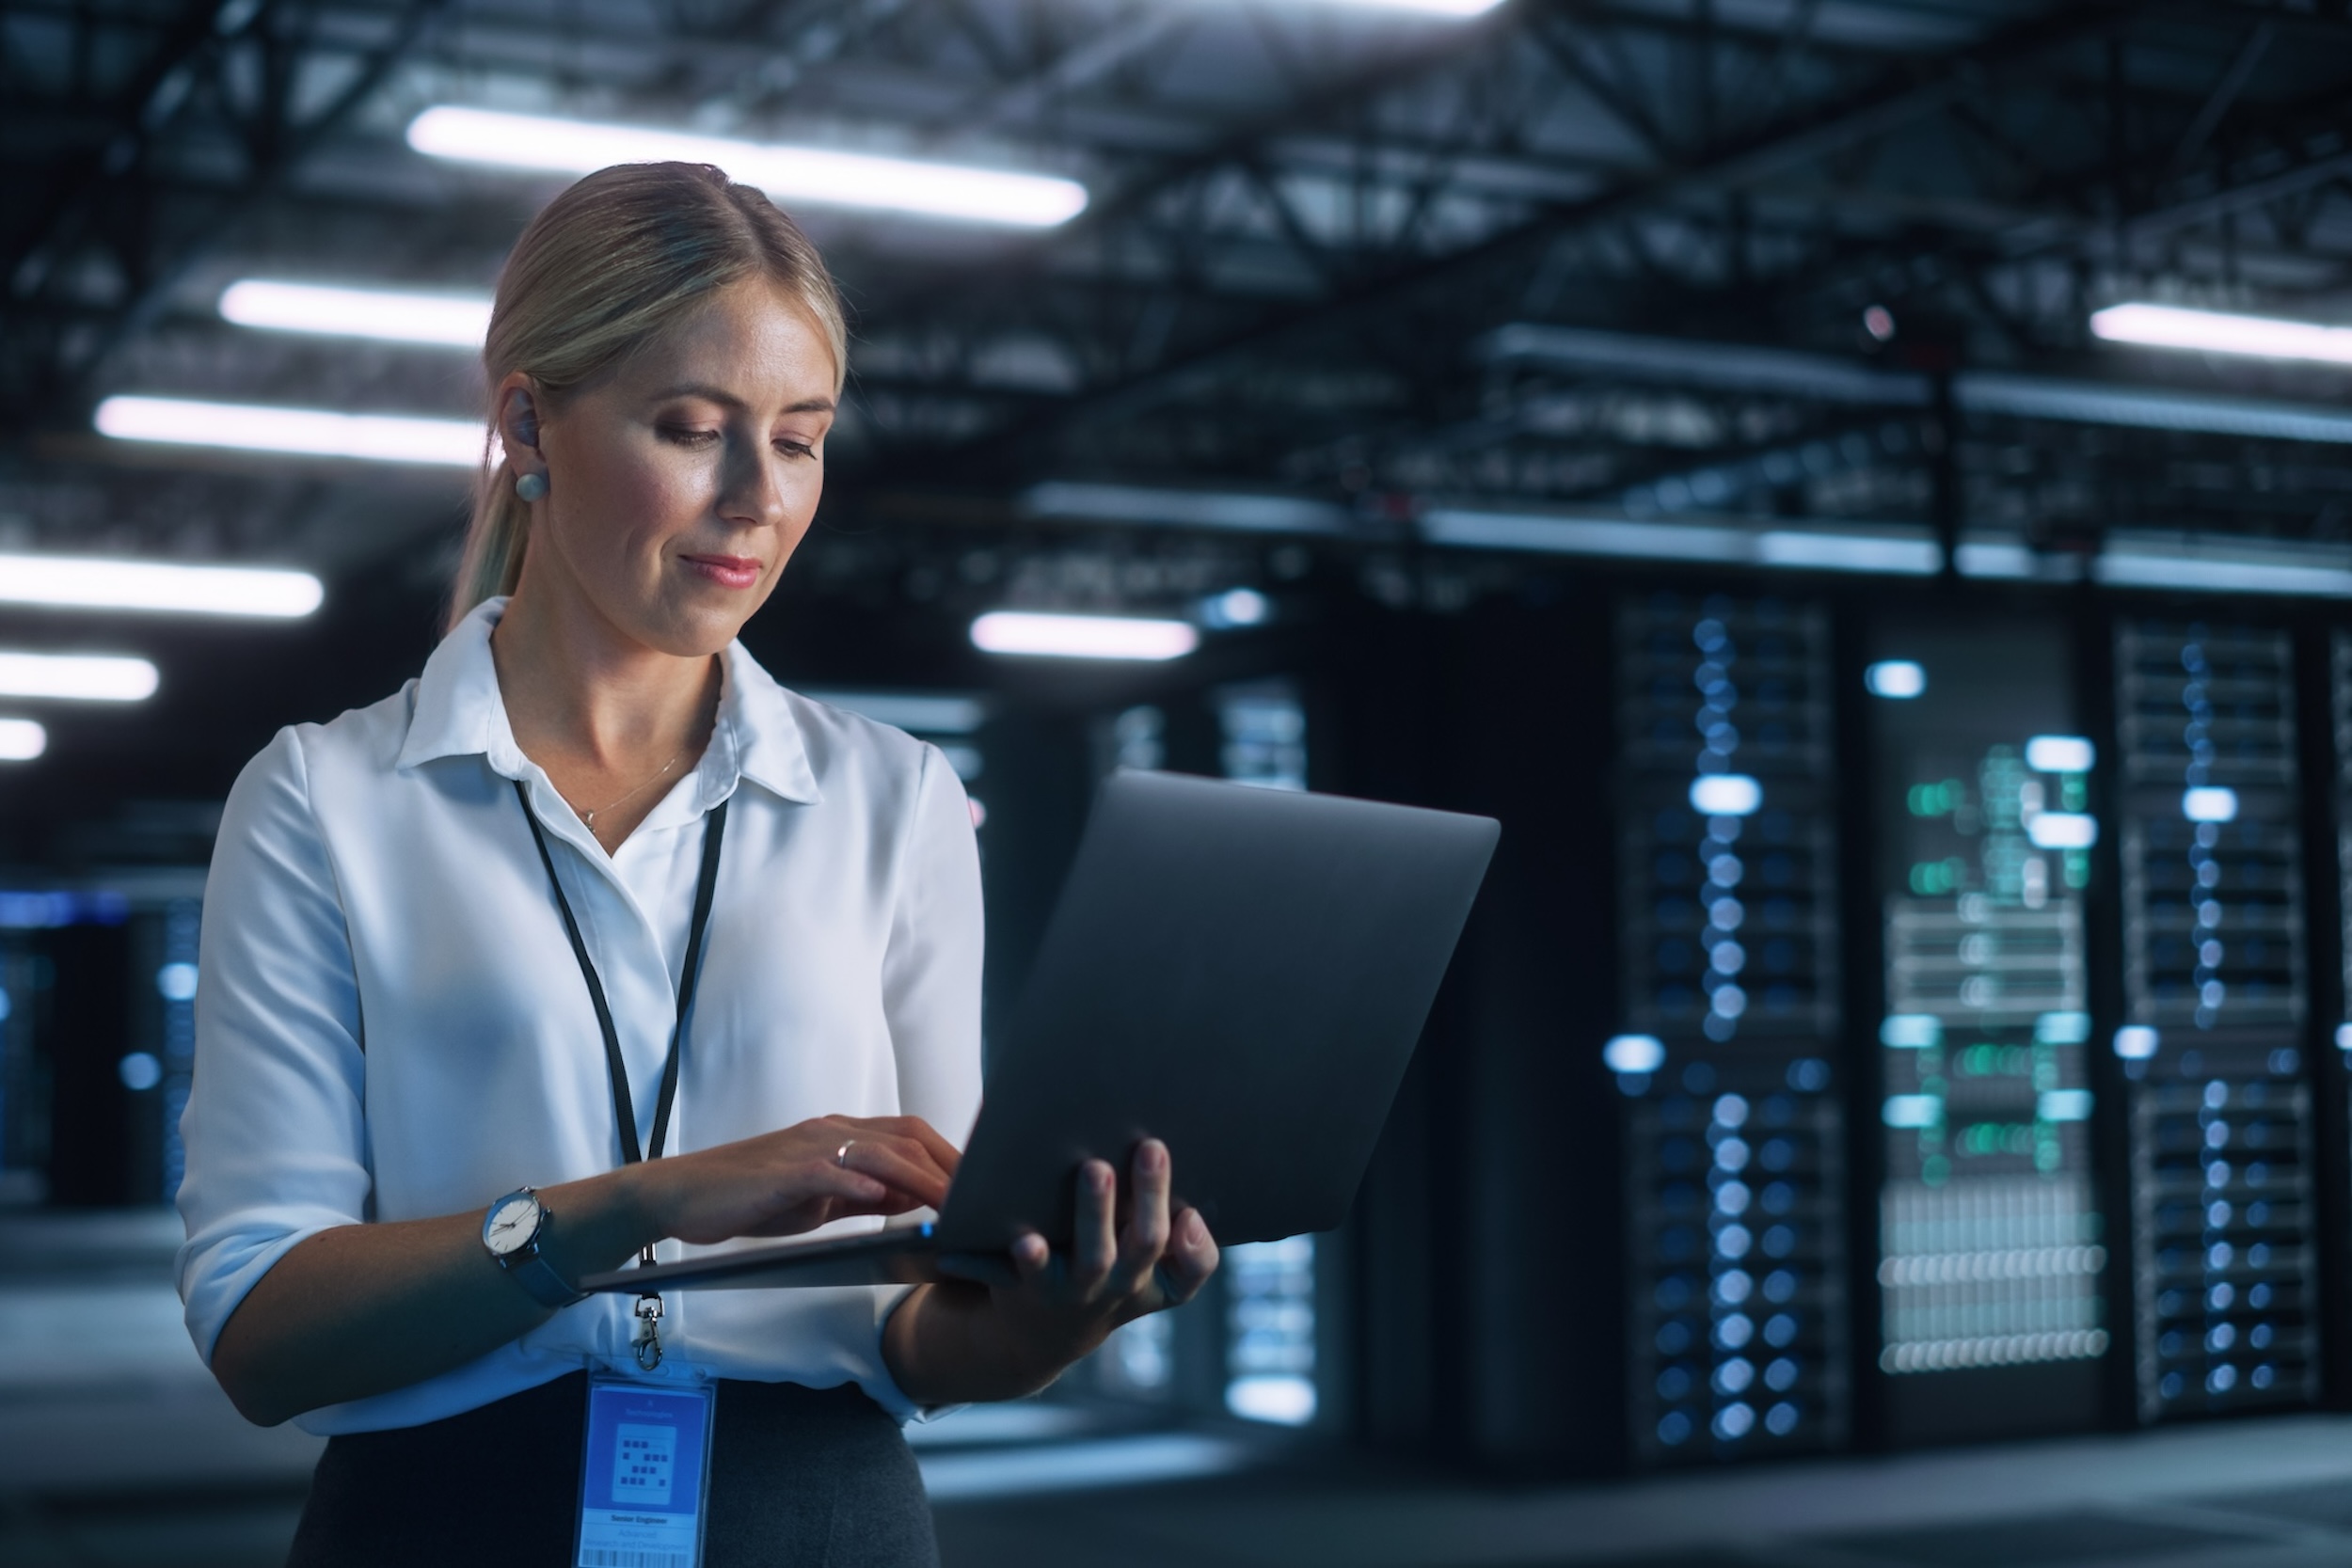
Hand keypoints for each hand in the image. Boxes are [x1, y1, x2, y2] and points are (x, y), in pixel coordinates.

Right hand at [632, 1115, 959, 1246]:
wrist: (683, 1195)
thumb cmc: (753, 1199)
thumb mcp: (820, 1200)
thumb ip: (865, 1194)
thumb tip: (915, 1200)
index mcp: (843, 1135)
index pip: (912, 1137)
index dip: (951, 1158)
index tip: (987, 1186)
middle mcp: (831, 1131)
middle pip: (907, 1138)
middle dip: (950, 1167)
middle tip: (986, 1199)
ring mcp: (807, 1147)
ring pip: (878, 1151)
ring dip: (920, 1177)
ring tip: (953, 1204)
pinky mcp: (782, 1171)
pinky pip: (827, 1170)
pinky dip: (858, 1181)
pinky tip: (882, 1197)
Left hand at [932, 1138, 1219, 1393]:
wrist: (1046, 1331)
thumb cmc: (1107, 1273)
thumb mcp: (1146, 1268)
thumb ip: (1164, 1224)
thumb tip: (1160, 1157)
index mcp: (1157, 1278)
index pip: (1192, 1269)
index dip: (1196, 1245)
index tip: (1191, 1210)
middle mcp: (1122, 1284)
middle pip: (1146, 1243)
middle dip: (1151, 1194)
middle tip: (1150, 1147)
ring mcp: (1077, 1289)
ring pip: (1095, 1257)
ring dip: (1096, 1212)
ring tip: (1095, 1167)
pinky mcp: (1032, 1287)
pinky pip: (1032, 1274)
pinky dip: (1030, 1258)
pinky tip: (1025, 1237)